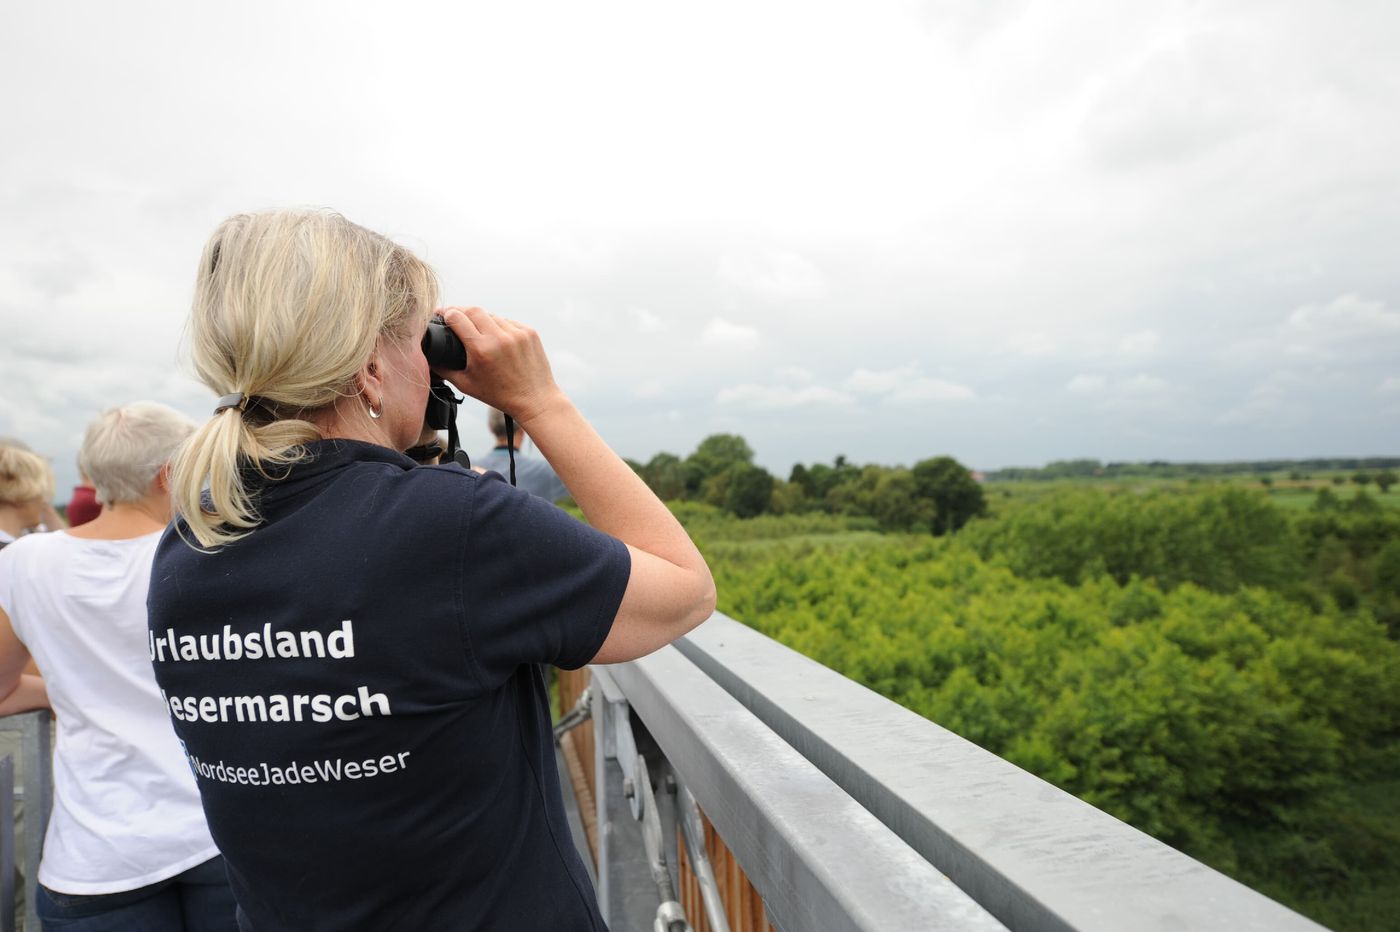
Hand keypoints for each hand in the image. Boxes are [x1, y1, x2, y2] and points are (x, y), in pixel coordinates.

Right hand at [435, 306, 566, 425]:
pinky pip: (508, 322)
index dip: (445, 313)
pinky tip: (497, 338)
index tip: (440, 314)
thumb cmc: (498, 395)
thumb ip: (443, 369)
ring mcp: (517, 333)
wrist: (535, 399)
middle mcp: (500, 337)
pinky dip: (499, 327)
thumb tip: (428, 357)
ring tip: (477, 330)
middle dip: (461, 310)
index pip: (457, 317)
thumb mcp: (466, 385)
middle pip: (473, 309)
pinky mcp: (529, 332)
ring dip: (481, 319)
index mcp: (481, 349)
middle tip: (454, 316)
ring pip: (492, 315)